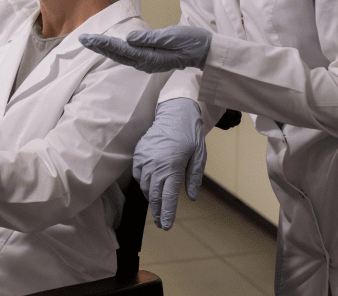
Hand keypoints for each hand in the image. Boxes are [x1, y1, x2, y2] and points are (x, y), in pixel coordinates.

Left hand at [79, 25, 212, 73]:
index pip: (120, 49)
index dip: (102, 44)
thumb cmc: (191, 42)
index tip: (87, 39)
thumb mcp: (172, 37)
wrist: (204, 52)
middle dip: (98, 46)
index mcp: (149, 57)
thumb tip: (129, 38)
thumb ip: (150, 39)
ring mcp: (147, 62)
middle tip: (81, 38)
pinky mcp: (149, 58)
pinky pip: (128, 55)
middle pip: (116, 53)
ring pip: (121, 55)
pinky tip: (108, 46)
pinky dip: (115, 49)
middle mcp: (145, 62)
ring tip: (90, 41)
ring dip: (105, 48)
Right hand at [135, 98, 206, 229]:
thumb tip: (191, 197)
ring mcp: (145, 159)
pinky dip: (143, 183)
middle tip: (161, 223)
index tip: (166, 226)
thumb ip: (193, 178)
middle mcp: (157, 165)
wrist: (174, 112)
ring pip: (144, 186)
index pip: (168, 198)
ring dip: (150, 198)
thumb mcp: (199, 156)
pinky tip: (149, 186)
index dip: (167, 214)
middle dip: (158, 212)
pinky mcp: (139, 153)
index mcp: (173, 167)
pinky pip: (138, 174)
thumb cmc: (190, 134)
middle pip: (154, 196)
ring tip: (157, 206)